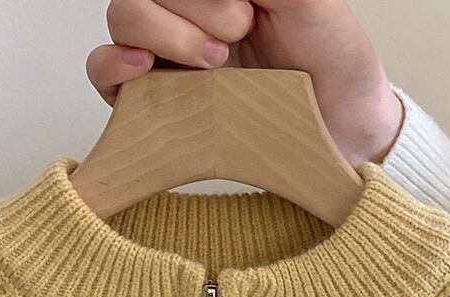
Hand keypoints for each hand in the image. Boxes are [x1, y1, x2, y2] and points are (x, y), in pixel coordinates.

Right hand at [87, 1, 403, 164]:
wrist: (344, 130)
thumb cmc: (334, 64)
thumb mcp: (311, 2)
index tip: (245, 10)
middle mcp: (189, 15)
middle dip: (187, 9)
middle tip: (236, 36)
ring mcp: (170, 56)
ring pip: (123, 20)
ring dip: (160, 34)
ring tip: (214, 63)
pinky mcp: (158, 102)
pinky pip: (105, 72)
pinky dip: (113, 64)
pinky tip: (142, 68)